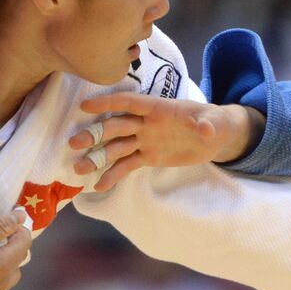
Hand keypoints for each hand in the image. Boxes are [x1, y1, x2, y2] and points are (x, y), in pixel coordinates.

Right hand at [0, 209, 32, 289]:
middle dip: (11, 246)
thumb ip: (1, 226)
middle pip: (19, 259)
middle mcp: (5, 282)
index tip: (3, 225)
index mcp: (6, 264)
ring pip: (9, 274)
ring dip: (3, 264)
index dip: (17, 229)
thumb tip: (22, 216)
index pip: (25, 241)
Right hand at [69, 92, 262, 191]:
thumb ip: (208, 124)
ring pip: (116, 148)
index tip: (85, 106)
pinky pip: (127, 166)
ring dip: (97, 157)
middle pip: (115, 126)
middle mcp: (146, 123)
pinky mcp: (148, 157)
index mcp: (158, 108)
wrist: (216, 137)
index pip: (129, 102)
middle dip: (95, 133)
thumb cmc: (214, 122)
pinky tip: (99, 186)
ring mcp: (145, 140)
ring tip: (79, 169)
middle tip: (74, 143)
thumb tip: (206, 128)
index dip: (108, 103)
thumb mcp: (215, 122)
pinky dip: (113, 175)